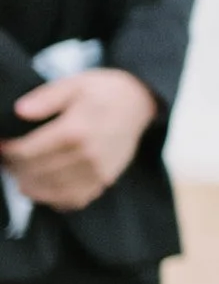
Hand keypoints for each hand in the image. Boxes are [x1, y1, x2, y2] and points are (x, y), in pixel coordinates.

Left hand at [5, 67, 158, 209]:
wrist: (139, 102)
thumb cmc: (103, 91)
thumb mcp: (73, 83)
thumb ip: (45, 97)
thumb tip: (19, 111)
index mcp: (75, 130)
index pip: (28, 151)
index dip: (8, 152)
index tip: (2, 146)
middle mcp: (87, 155)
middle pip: (36, 173)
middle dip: (15, 169)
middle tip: (7, 162)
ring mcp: (98, 172)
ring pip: (52, 191)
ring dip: (30, 187)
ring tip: (20, 177)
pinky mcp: (105, 181)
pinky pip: (74, 200)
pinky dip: (54, 199)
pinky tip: (44, 188)